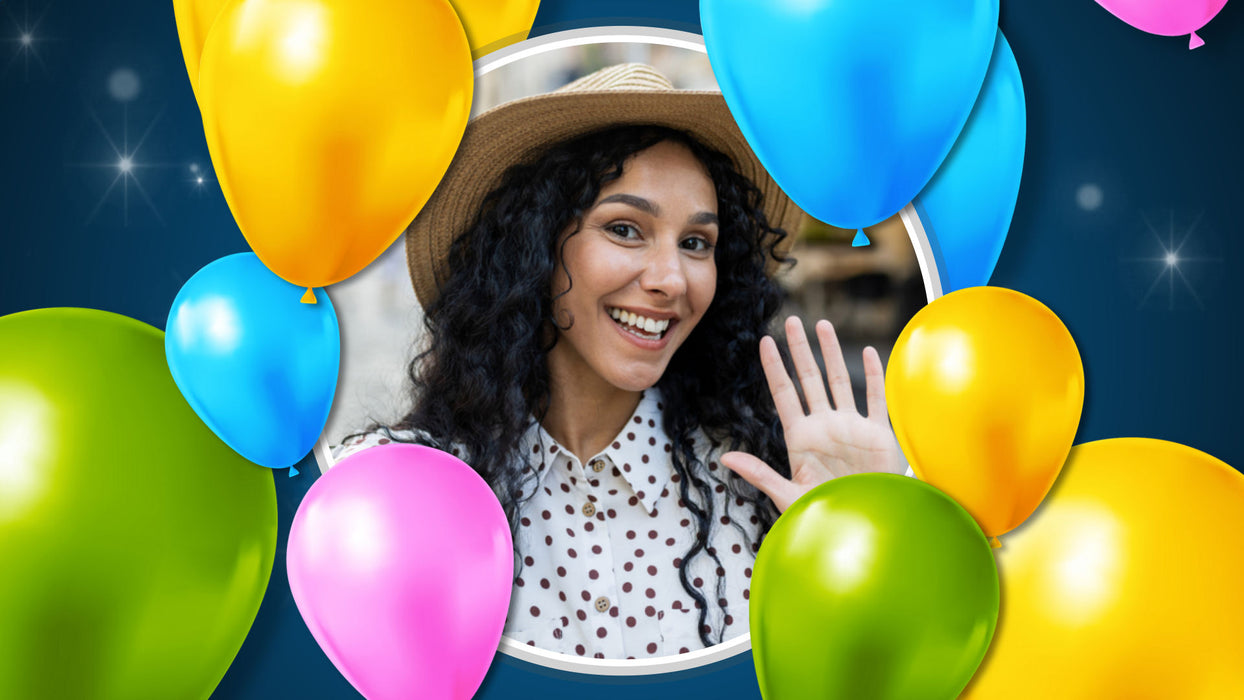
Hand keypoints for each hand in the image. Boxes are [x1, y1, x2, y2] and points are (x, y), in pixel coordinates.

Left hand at [721, 316, 906, 512]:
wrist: (864, 528)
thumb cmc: (824, 517)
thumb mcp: (788, 495)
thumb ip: (759, 473)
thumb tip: (724, 457)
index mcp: (800, 438)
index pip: (784, 394)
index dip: (774, 368)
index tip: (764, 341)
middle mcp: (824, 427)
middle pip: (809, 379)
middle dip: (801, 350)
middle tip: (792, 321)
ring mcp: (851, 428)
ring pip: (840, 381)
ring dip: (832, 353)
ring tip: (823, 325)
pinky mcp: (877, 435)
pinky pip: (875, 399)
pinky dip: (875, 375)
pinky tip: (869, 351)